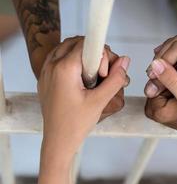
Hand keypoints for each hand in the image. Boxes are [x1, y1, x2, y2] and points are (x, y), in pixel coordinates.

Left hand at [38, 36, 129, 157]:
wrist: (58, 141)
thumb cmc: (76, 124)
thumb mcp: (100, 101)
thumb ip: (116, 79)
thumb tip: (125, 60)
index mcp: (64, 69)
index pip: (87, 44)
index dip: (101, 56)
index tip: (103, 74)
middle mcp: (52, 65)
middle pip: (76, 42)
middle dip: (93, 53)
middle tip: (100, 76)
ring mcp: (46, 71)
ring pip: (67, 48)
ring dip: (82, 56)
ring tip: (90, 78)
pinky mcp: (45, 78)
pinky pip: (59, 58)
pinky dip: (72, 61)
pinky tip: (80, 79)